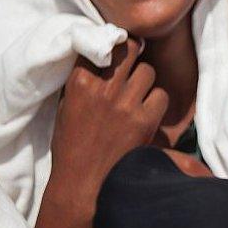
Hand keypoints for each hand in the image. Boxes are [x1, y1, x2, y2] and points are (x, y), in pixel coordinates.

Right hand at [35, 39, 168, 227]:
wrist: (84, 184)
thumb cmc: (72, 146)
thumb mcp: (66, 108)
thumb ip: (84, 83)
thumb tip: (103, 58)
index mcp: (79, 84)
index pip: (101, 45)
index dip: (113, 44)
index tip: (117, 46)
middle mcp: (104, 89)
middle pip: (129, 50)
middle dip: (133, 52)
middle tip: (134, 59)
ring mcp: (126, 104)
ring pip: (148, 71)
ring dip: (145, 80)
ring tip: (137, 93)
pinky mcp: (145, 120)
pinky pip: (161, 95)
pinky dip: (156, 101)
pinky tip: (147, 111)